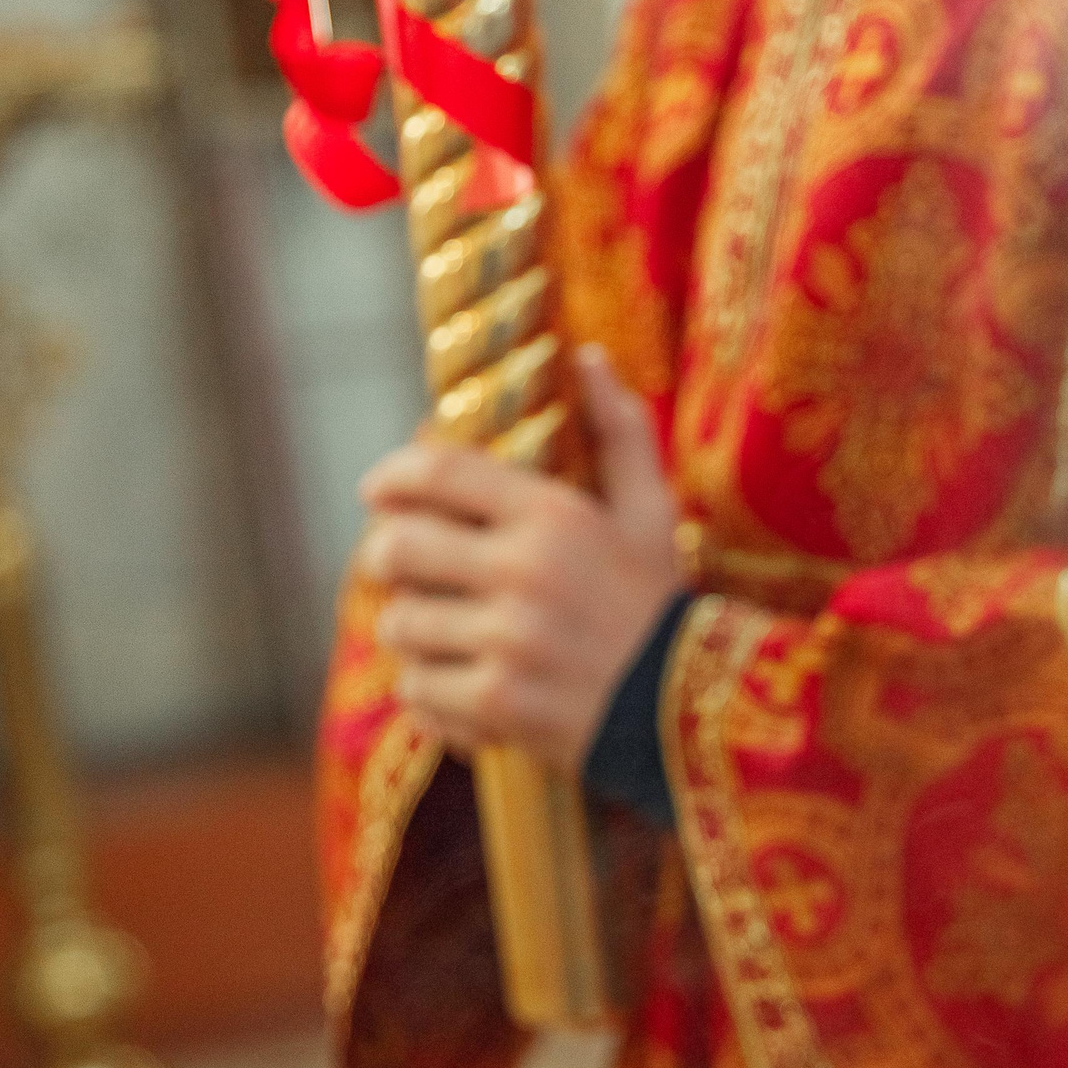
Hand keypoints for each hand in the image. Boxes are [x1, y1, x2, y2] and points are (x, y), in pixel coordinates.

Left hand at [359, 346, 681, 772]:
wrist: (689, 710)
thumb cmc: (661, 603)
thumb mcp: (652, 512)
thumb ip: (620, 430)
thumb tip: (585, 357)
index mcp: (555, 517)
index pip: (436, 474)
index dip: (391, 475)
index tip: (377, 490)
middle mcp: (524, 573)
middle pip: (396, 547)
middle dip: (385, 556)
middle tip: (401, 566)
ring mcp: (507, 642)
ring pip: (400, 624)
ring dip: (411, 629)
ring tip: (438, 633)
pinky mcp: (497, 704)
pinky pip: (417, 691)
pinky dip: (428, 692)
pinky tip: (458, 687)